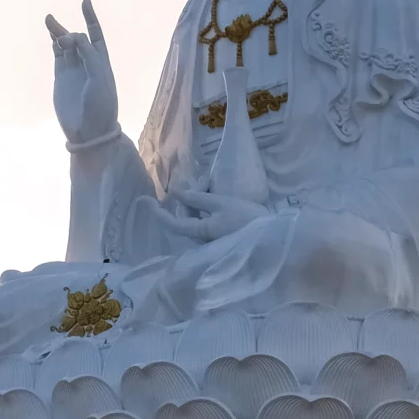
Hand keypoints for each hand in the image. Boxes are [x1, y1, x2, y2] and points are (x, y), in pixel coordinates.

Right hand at [46, 0, 118, 145]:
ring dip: (58, 32)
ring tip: (49, 19)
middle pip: (77, 38)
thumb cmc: (101, 104)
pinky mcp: (61, 78)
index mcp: (101, 61)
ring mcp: (73, 70)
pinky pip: (57, 56)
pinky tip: (51, 36)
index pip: (95, 35)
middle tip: (62, 34)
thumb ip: (88, 54)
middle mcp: (87, 63)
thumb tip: (73, 37)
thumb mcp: (99, 77)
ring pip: (65, 45)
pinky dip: (54, 45)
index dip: (90, 18)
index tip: (85, 2)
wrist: (89, 130)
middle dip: (70, 31)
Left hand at [145, 188, 272, 242]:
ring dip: (200, 198)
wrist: (274, 236)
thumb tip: (176, 193)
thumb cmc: (247, 218)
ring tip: (212, 183)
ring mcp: (211, 239)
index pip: (172, 223)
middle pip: (187, 215)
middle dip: (192, 195)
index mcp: (200, 232)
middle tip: (207, 179)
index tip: (144, 200)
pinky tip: (215, 194)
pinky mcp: (221, 236)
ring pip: (197, 216)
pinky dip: (207, 206)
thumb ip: (197, 198)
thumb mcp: (221, 203)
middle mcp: (202, 239)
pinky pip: (207, 219)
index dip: (157, 212)